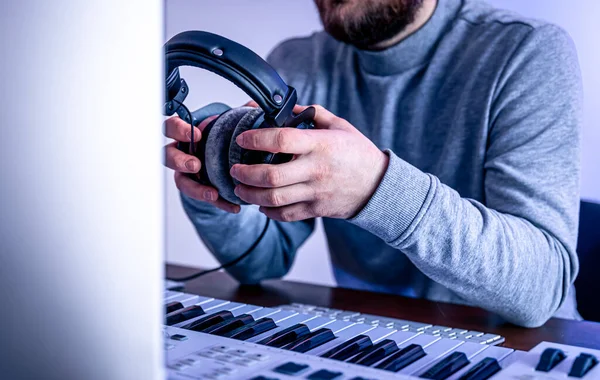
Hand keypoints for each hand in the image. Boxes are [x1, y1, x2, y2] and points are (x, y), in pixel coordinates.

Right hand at [163, 114, 240, 212]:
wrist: (227, 157)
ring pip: (181, 181)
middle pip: (167, 156)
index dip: (179, 130)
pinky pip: (203, 198)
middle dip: (179, 161)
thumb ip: (240, 113)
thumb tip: (254, 105)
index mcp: (184, 133)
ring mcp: (186, 173)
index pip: (170, 127)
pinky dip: (219, 203)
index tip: (195, 134)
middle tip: (195, 165)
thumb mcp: (230, 122)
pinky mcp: (198, 189)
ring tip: (212, 194)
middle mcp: (180, 153)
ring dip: (195, 188)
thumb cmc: (222, 137)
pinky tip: (233, 206)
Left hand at [230, 105, 388, 220]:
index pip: (281, 140)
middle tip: (234, 169)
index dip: (256, 139)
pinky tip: (261, 203)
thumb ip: (311, 114)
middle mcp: (315, 170)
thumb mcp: (339, 125)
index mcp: (320, 145)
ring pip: (274, 199)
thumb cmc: (357, 153)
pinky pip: (285, 214)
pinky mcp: (316, 210)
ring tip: (240, 188)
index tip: (243, 139)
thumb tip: (284, 108)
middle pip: (271, 176)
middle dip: (245, 174)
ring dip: (250, 195)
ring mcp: (315, 193)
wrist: (378, 185)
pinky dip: (268, 211)